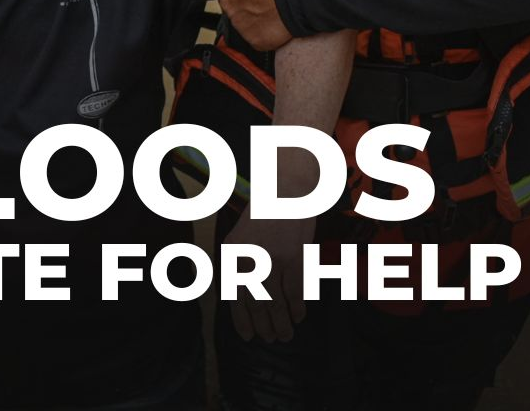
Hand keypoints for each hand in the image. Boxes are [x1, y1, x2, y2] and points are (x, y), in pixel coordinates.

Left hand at [225, 211, 313, 341]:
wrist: (286, 191)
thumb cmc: (263, 216)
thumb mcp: (240, 238)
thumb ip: (239, 266)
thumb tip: (243, 302)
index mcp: (230, 254)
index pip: (233, 296)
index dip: (241, 320)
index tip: (248, 336)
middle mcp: (247, 259)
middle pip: (254, 303)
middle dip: (263, 326)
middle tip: (271, 340)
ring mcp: (271, 259)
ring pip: (275, 302)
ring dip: (281, 323)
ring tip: (285, 336)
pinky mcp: (294, 258)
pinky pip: (295, 291)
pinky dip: (297, 308)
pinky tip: (299, 317)